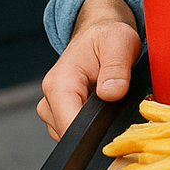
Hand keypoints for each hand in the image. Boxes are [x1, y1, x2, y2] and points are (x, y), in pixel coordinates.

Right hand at [37, 0, 139, 141]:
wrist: (98, 33)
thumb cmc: (107, 35)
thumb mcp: (119, 42)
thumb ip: (116, 67)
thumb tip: (112, 93)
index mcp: (59, 85)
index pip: (70, 128)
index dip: (94, 134)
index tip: (115, 128)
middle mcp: (49, 101)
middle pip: (73, 135)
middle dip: (98, 128)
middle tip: (120, 106)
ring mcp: (52, 110)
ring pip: (75, 135)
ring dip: (96, 125)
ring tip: (112, 101)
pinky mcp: (60, 115)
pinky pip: (76, 130)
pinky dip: (92, 124)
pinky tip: (103, 106)